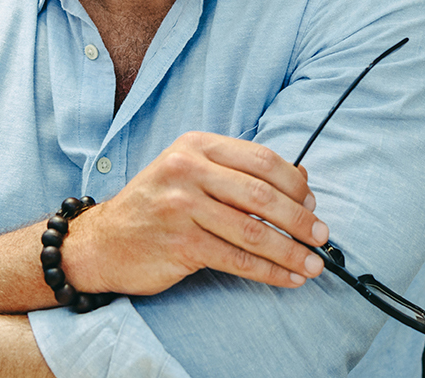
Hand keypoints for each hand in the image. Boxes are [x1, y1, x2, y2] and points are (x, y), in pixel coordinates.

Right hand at [62, 132, 328, 295]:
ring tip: (313, 264)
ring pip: (254, 232)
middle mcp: (187, 170)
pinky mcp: (180, 243)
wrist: (103, 240)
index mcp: (195, 146)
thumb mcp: (189, 172)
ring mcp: (181, 207)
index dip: (296, 184)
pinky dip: (270, 272)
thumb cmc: (155, 205)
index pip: (261, 160)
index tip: (313, 204)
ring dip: (291, 252)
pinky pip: (237, 260)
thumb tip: (302, 180)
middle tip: (321, 236)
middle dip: (301, 220)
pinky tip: (287, 279)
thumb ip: (236, 172)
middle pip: (262, 196)